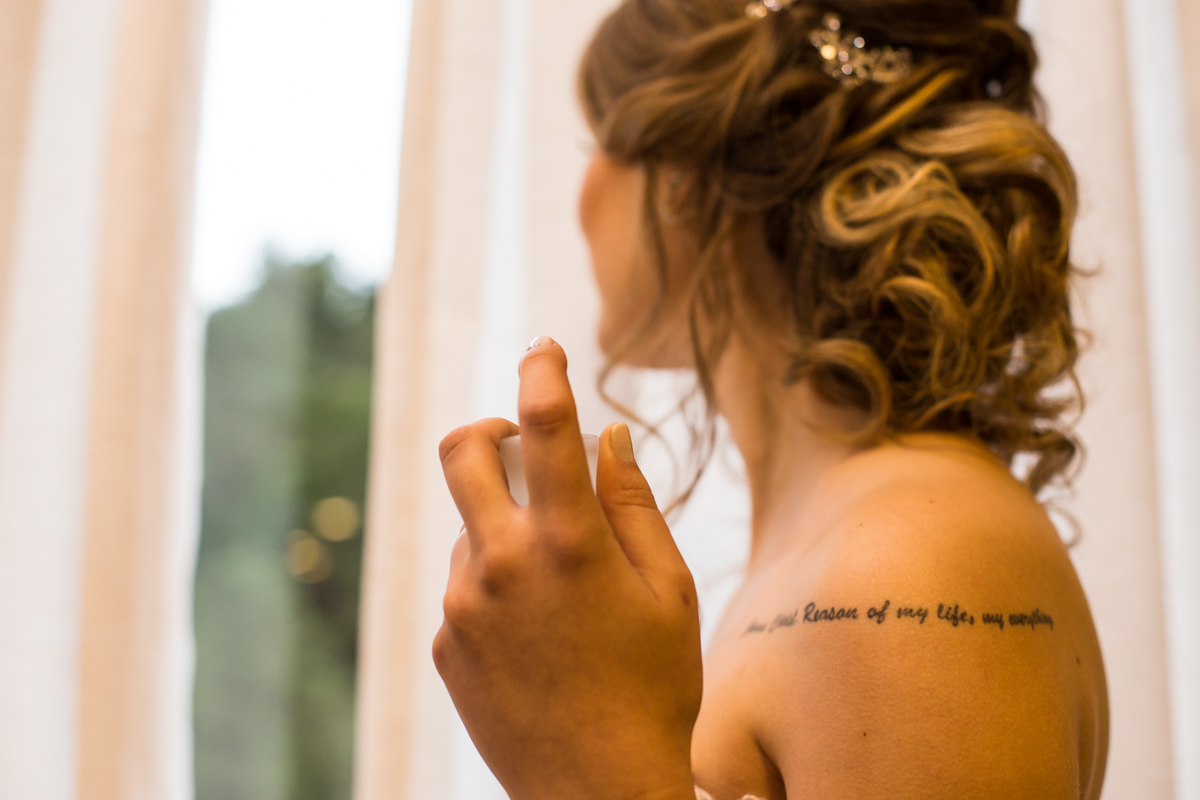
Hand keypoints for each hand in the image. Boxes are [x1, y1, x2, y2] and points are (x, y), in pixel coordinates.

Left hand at [433, 337, 702, 799]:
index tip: (543, 347)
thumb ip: (633, 503)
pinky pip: (465, 585)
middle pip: (462, 450)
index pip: (544, 426)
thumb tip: (608, 436)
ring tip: (560, 591)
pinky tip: (538, 636)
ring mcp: (462, 606)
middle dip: (490, 428)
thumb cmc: (655, 687)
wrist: (596, 790)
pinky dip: (496, 583)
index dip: (542, 372)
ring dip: (506, 527)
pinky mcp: (445, 643)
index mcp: (568, 545)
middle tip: (517, 442)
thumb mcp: (669, 591)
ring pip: (470, 527)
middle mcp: (501, 565)